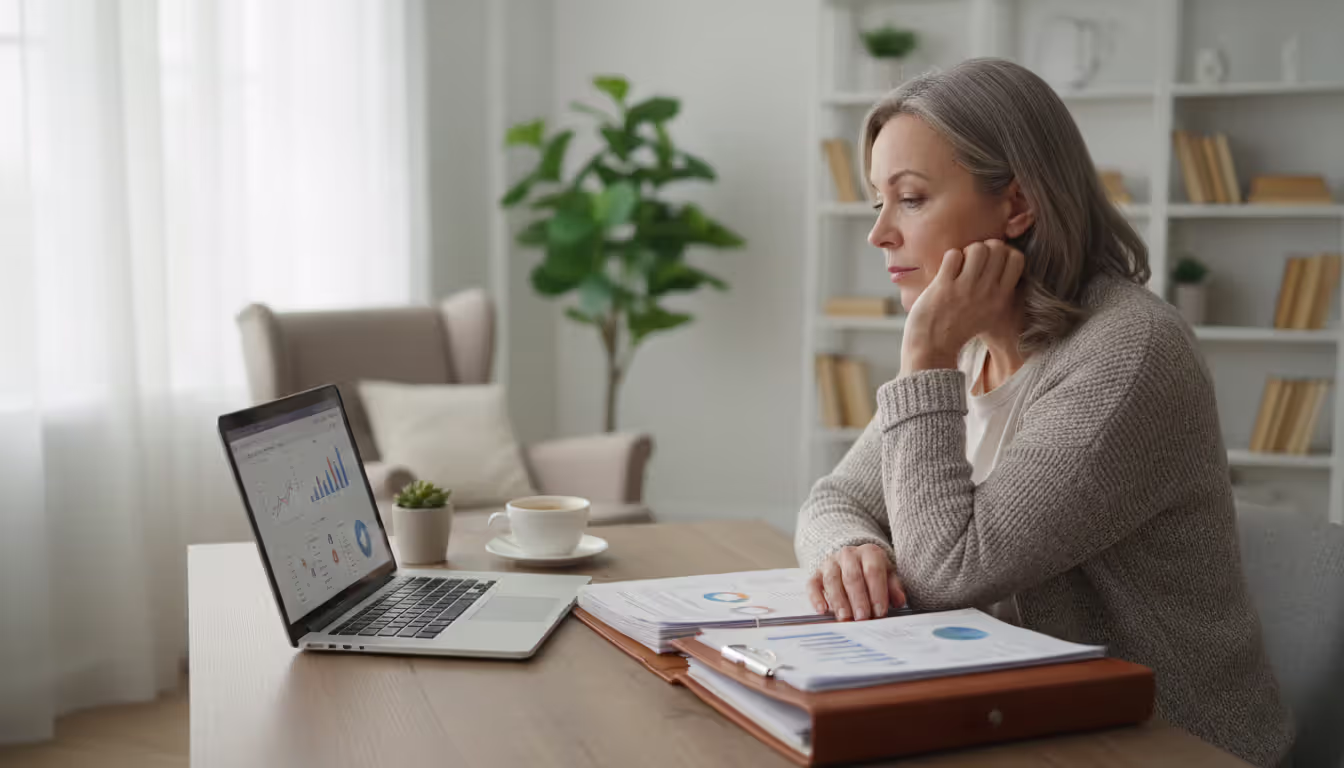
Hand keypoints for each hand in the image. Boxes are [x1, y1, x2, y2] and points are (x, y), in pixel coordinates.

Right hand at [805, 544, 906, 620]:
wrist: (852, 559)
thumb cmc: (872, 571)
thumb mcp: (888, 575)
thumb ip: (893, 588)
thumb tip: (899, 601)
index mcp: (869, 553)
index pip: (873, 571)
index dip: (877, 592)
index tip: (880, 612)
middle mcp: (848, 555)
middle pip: (852, 576)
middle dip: (858, 599)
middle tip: (863, 618)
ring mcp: (830, 563)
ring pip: (833, 580)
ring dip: (839, 600)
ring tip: (845, 618)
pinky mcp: (817, 573)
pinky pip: (813, 584)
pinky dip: (816, 598)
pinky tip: (822, 610)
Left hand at [901, 239, 1023, 374]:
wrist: (933, 347)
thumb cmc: (960, 326)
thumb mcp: (991, 312)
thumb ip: (1000, 289)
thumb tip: (1002, 254)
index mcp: (1001, 298)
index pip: (1017, 258)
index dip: (1004, 252)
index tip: (991, 260)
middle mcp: (987, 292)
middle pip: (997, 248)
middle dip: (984, 248)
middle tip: (972, 261)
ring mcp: (965, 289)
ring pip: (977, 248)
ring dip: (967, 251)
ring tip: (959, 265)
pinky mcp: (944, 287)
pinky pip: (953, 255)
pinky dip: (950, 258)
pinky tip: (947, 271)